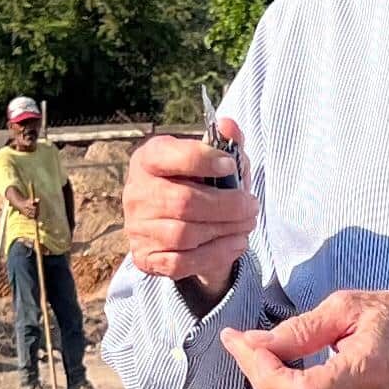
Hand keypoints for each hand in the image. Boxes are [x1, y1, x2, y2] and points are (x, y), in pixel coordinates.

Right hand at [122, 125, 255, 304]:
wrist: (172, 223)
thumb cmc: (195, 183)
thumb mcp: (211, 159)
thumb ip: (224, 143)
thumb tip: (230, 126)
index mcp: (148, 159)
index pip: (170, 157)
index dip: (203, 160)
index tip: (230, 165)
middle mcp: (137, 193)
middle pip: (183, 202)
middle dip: (227, 206)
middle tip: (252, 206)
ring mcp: (138, 227)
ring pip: (184, 235)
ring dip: (225, 231)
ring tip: (247, 224)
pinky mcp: (145, 257)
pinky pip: (181, 262)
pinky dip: (214, 254)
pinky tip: (235, 243)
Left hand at [225, 289, 388, 388]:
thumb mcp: (348, 307)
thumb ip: (300, 329)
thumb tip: (255, 343)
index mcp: (365, 373)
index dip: (263, 370)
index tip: (240, 340)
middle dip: (257, 374)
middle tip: (241, 341)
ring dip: (268, 384)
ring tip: (259, 351)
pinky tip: (283, 368)